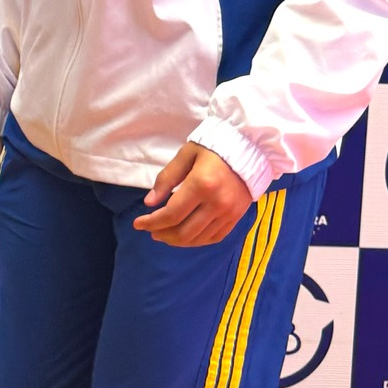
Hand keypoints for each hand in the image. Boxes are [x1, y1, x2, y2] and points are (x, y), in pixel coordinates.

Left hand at [134, 143, 252, 247]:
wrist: (250, 147)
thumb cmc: (214, 146)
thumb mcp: (186, 154)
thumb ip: (167, 178)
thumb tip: (150, 203)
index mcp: (201, 184)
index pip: (171, 214)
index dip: (151, 222)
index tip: (138, 223)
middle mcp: (216, 203)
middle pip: (184, 232)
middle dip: (162, 234)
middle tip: (151, 230)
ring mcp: (229, 213)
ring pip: (198, 239)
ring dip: (177, 240)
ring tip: (164, 233)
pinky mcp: (237, 217)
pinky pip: (214, 238)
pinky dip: (197, 240)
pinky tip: (186, 235)